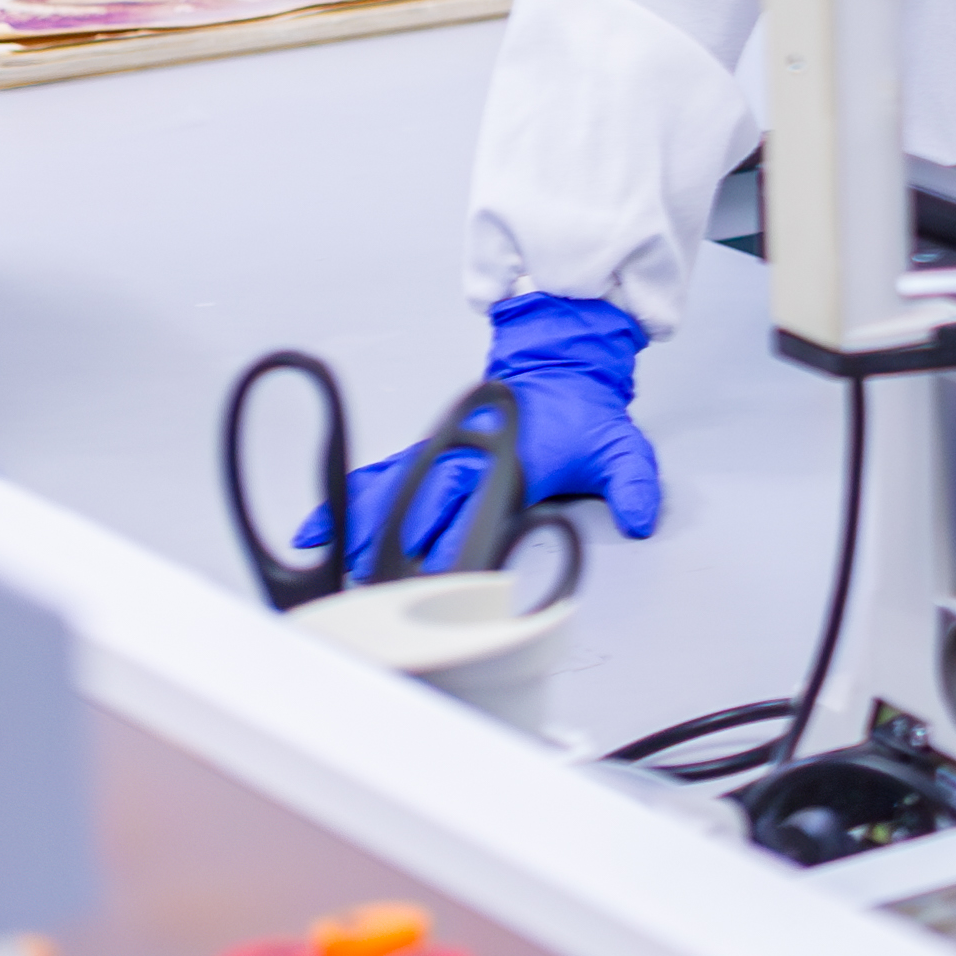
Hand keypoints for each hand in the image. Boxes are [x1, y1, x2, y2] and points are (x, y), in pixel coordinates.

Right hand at [303, 294, 661, 569]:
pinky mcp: (426, 455)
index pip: (475, 512)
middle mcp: (467, 461)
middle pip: (421, 508)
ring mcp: (441, 456)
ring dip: (362, 529)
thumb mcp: (620, 446)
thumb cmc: (583, 416)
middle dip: (395, 548)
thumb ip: (633, 483)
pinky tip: (314, 531)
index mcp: (510, 465)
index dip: (452, 544)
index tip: (431, 576)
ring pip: (391, 495)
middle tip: (371, 587)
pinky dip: (346, 502)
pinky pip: (378, 479)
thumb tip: (641, 518)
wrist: (560, 368)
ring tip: (333, 564)